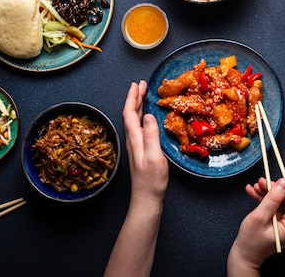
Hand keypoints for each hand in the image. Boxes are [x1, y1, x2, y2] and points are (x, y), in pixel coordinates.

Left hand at [122, 80, 167, 204]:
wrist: (146, 199)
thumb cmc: (151, 181)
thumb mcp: (154, 156)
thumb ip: (151, 135)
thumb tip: (147, 115)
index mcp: (135, 139)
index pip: (129, 113)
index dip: (132, 97)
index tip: (137, 85)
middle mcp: (133, 140)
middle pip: (130, 114)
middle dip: (135, 98)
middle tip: (141, 85)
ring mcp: (136, 146)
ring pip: (134, 120)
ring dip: (138, 106)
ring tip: (143, 95)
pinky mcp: (141, 151)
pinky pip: (139, 127)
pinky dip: (142, 117)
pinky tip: (147, 118)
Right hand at [227, 169, 284, 275]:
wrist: (243, 256)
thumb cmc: (251, 242)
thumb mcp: (260, 217)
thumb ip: (272, 199)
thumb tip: (282, 182)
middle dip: (275, 187)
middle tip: (263, 180)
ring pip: (280, 200)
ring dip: (267, 191)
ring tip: (255, 186)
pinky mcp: (278, 222)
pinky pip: (274, 205)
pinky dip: (263, 198)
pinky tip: (253, 192)